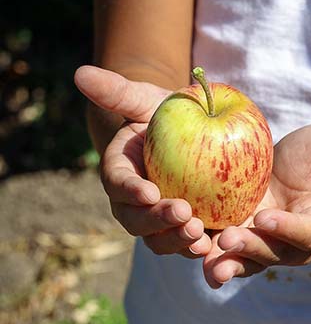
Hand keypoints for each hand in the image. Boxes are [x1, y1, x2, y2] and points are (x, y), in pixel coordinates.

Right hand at [75, 65, 210, 256]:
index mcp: (120, 173)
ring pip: (160, 240)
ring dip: (177, 241)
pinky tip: (216, 246)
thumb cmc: (165, 115)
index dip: (130, 190)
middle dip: (156, 222)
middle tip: (183, 214)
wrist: (189, 135)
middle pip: (137, 221)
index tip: (148, 192)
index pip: (118, 184)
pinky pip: (188, 244)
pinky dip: (199, 250)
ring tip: (199, 235)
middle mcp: (134, 203)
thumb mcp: (146, 100)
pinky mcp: (185, 228)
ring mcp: (159, 220)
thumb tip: (81, 73)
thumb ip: (118, 91)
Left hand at [203, 124, 310, 287]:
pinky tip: (186, 244)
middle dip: (251, 250)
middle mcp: (293, 239)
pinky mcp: (240, 230)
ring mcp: (264, 238)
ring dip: (225, 261)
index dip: (290, 230)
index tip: (269, 218)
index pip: (308, 232)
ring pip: (246, 258)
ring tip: (205, 262)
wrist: (300, 166)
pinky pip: (223, 245)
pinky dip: (206, 247)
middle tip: (228, 242)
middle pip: (273, 253)